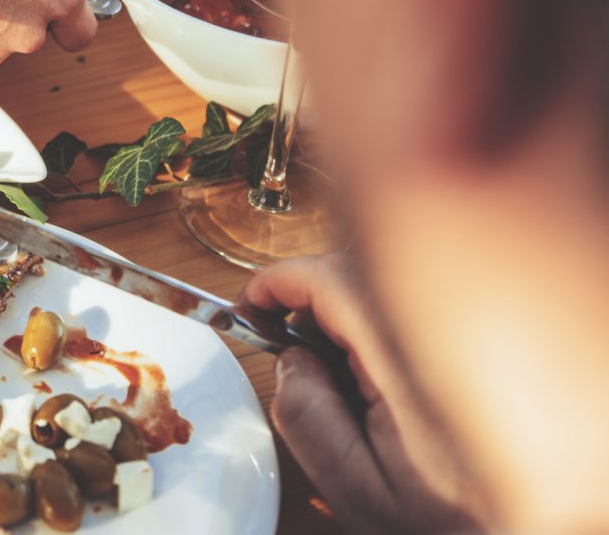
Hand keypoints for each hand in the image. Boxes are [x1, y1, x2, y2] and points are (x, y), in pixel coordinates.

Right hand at [238, 254, 479, 534]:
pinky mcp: (479, 343)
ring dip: (347, 309)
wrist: (528, 531)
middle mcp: (445, 336)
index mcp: (408, 365)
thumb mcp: (359, 489)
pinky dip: (381, 325)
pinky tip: (379, 374)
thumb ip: (308, 421)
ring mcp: (465, 336)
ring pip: (385, 288)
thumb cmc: (452, 519)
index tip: (252, 303)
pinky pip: (415, 308)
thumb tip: (289, 360)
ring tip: (336, 367)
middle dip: (311, 297)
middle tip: (287, 340)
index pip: (333, 280)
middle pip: (358, 272)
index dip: (280, 281)